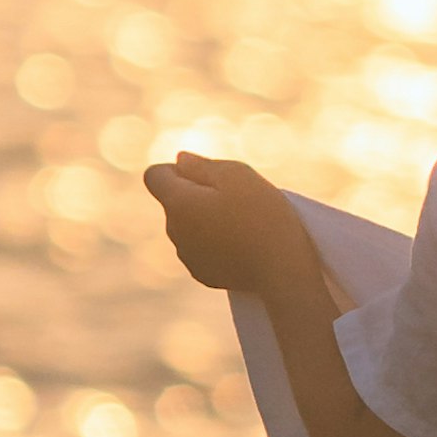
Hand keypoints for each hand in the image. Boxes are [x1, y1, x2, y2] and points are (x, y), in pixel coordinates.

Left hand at [143, 152, 322, 303]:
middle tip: (236, 199)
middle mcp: (174, 231)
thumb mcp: (237, 175)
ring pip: (187, 226)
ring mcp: (186, 256)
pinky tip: (242, 246)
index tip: (208, 177)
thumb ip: (202, 165)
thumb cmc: (262, 215)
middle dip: (196, 195)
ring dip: (206, 220)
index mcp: (177, 203)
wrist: (282, 270)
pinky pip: (200, 249)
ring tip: (243, 223)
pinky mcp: (202, 274)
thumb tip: (180, 161)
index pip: (155, 175)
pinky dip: (214, 243)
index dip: (177, 169)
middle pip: (174, 202)